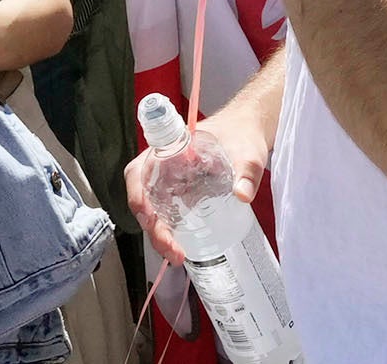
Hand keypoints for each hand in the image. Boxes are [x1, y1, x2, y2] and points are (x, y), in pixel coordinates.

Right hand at [122, 111, 268, 268]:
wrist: (248, 131)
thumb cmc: (241, 134)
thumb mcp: (246, 152)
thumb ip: (246, 172)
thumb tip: (242, 195)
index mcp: (169, 148)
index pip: (139, 171)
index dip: (137, 196)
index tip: (149, 218)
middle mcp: (164, 166)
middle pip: (144, 198)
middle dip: (153, 228)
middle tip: (172, 250)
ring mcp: (172, 181)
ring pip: (153, 210)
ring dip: (159, 234)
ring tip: (176, 256)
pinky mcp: (183, 193)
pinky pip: (167, 213)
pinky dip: (170, 232)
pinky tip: (181, 247)